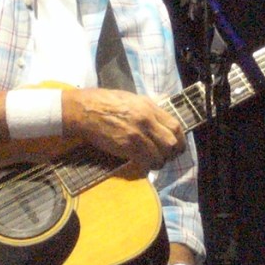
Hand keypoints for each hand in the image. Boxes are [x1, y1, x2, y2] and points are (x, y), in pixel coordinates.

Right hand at [62, 88, 185, 169]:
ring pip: (161, 155)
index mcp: (149, 106)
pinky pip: (146, 161)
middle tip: (166, 157)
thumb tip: (159, 118)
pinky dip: (147, 166)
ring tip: (153, 162)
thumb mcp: (131, 98)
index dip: (180, 139)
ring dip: (159, 161)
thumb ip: (147, 108)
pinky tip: (143, 165)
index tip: (177, 146)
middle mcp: (147, 119)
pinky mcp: (127, 146)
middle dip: (172, 153)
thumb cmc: (104, 102)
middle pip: (172, 142)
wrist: (85, 110)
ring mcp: (137, 133)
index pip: (175, 125)